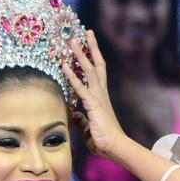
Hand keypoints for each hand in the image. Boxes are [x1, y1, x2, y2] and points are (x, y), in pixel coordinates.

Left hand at [62, 30, 124, 157]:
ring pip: (89, 70)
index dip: (92, 59)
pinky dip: (71, 75)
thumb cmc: (104, 141)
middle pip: (96, 65)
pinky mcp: (93, 104)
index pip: (97, 74)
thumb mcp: (88, 128)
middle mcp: (101, 94)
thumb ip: (81, 120)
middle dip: (91, 48)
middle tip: (86, 33)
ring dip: (80, 54)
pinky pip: (80, 87)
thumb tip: (73, 113)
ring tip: (72, 40)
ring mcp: (98, 97)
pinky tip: (64, 65)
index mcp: (101, 99)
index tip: (88, 47)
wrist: (114, 147)